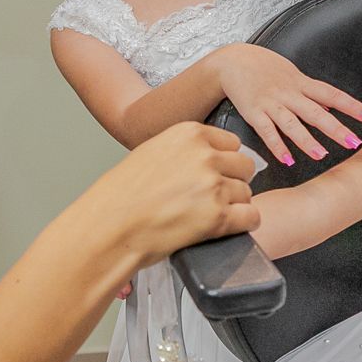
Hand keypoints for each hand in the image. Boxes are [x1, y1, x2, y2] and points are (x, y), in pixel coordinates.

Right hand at [76, 123, 258, 268]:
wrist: (109, 226)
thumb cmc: (122, 195)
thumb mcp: (152, 153)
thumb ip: (184, 150)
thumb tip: (211, 158)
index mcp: (189, 134)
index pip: (232, 143)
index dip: (225, 162)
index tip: (214, 175)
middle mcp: (205, 156)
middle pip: (244, 166)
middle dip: (233, 182)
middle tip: (212, 198)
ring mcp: (213, 186)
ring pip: (246, 193)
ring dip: (234, 205)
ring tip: (208, 215)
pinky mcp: (218, 217)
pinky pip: (251, 217)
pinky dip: (242, 224)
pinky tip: (225, 227)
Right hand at [217, 44, 361, 166]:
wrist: (232, 60)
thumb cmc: (263, 67)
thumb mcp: (292, 74)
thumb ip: (310, 91)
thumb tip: (331, 105)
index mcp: (301, 83)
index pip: (331, 94)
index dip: (351, 105)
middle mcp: (288, 93)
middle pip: (316, 112)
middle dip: (336, 128)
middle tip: (353, 142)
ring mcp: (270, 103)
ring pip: (292, 124)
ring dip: (307, 141)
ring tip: (322, 155)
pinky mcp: (253, 113)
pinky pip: (267, 132)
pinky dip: (277, 147)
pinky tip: (287, 160)